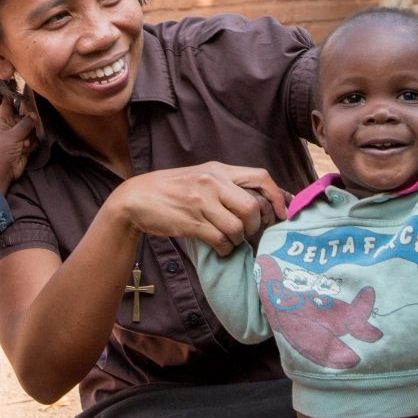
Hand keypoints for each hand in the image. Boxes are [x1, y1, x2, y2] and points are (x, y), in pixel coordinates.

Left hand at [0, 96, 35, 191]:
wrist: (4, 170)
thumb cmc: (2, 150)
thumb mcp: (13, 134)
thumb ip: (26, 123)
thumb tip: (35, 115)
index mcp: (4, 119)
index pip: (8, 102)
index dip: (13, 93)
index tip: (20, 84)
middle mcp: (12, 124)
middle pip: (24, 113)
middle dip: (29, 119)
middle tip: (31, 122)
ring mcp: (20, 134)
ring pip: (32, 126)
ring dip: (30, 135)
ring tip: (24, 143)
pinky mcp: (26, 143)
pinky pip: (34, 138)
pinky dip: (32, 143)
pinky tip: (26, 149)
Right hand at [105, 162, 287, 255]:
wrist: (136, 198)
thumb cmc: (172, 190)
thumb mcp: (201, 177)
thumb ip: (228, 185)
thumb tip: (261, 202)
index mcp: (218, 170)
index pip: (261, 178)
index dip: (277, 197)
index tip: (281, 214)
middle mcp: (212, 182)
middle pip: (252, 207)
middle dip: (255, 225)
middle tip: (247, 231)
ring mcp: (201, 202)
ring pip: (237, 227)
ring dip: (237, 239)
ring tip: (228, 239)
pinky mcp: (191, 222)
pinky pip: (220, 240)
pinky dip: (224, 248)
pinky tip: (217, 246)